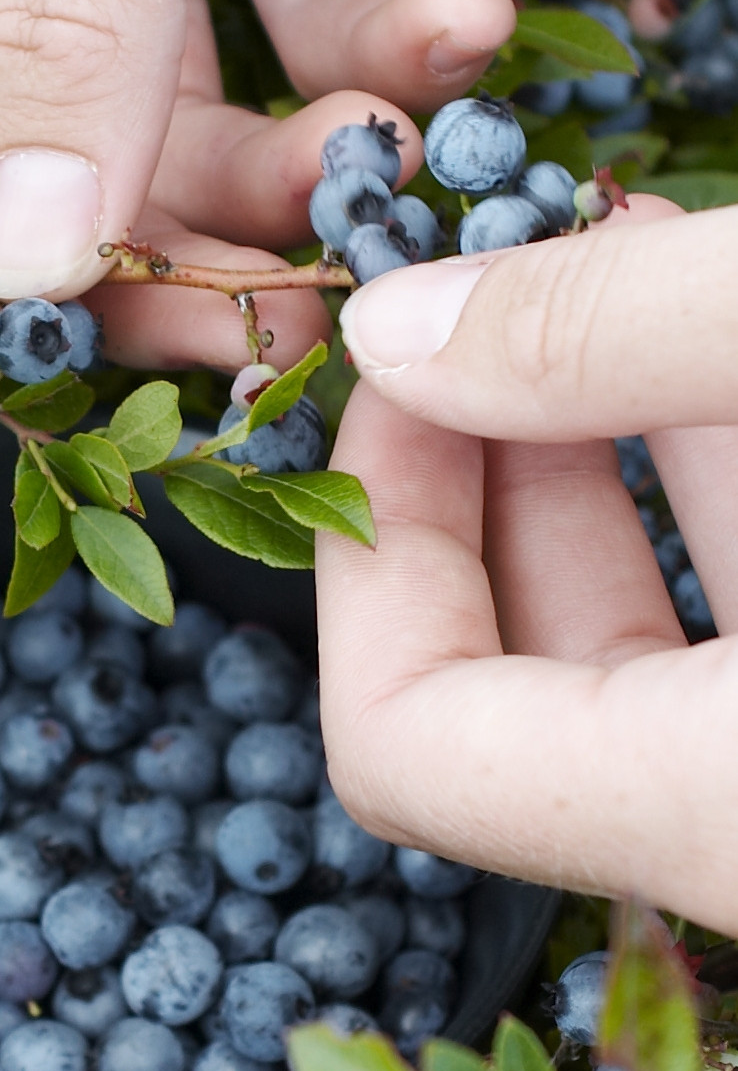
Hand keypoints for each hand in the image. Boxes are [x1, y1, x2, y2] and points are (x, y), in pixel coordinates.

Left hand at [316, 197, 737, 927]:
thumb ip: (618, 338)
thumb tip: (394, 333)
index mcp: (730, 814)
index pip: (412, 747)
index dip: (369, 545)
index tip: (392, 367)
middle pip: (522, 683)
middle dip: (479, 469)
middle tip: (472, 290)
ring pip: (658, 636)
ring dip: (600, 445)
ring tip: (592, 256)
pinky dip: (713, 463)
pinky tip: (693, 315)